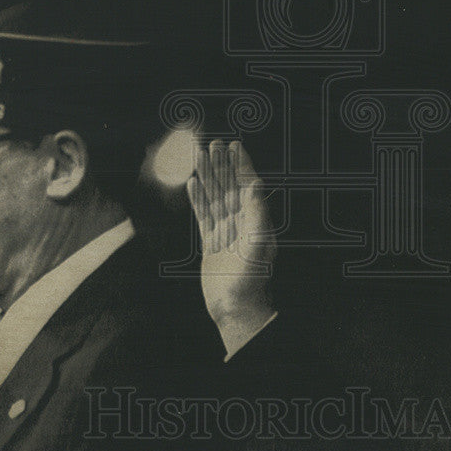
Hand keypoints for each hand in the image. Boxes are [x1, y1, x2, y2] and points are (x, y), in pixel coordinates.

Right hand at [187, 139, 276, 357]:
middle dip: (221, 165)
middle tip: (213, 143)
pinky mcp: (212, 242)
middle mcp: (241, 222)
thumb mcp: (257, 245)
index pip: (246, 185)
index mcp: (254, 220)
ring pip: (214, 197)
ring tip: (199, 157)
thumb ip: (257, 214)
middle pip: (229, 186)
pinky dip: (198, 199)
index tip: (234, 145)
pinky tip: (192, 184)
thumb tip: (256, 185)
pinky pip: (203, 215)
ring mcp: (226, 231)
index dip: (240, 164)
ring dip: (207, 177)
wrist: (236, 307)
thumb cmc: (251, 280)